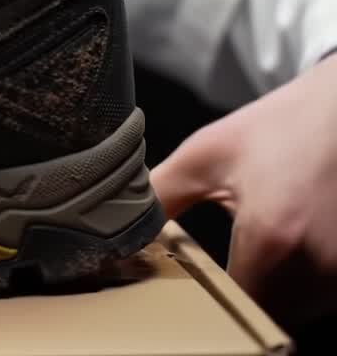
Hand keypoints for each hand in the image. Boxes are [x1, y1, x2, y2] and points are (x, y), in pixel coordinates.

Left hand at [153, 53, 336, 324]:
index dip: (207, 297)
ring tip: (264, 236)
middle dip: (239, 289)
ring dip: (273, 283)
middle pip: (265, 310)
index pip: (231, 305)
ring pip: (296, 304)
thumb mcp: (206, 156)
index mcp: (273, 239)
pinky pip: (319, 289)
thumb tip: (118, 223)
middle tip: (223, 256)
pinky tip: (290, 237)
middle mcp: (318, 264)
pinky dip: (300, 273)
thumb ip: (158, 196)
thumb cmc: (284, 124)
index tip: (191, 277)